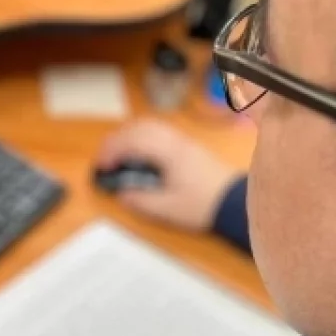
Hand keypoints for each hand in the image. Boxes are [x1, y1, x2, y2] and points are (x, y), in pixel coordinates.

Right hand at [97, 119, 241, 231]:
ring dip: (128, 136)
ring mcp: (182, 140)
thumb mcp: (169, 209)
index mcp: (169, 153)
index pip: (133, 141)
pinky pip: (159, 131)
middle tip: (103, 159)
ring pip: (149, 126)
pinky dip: (142, 137)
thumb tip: (121, 193)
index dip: (112, 151)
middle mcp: (174, 140)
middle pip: (139, 128)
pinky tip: (138, 153)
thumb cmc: (201, 205)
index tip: (101, 166)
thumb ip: (142, 200)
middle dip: (116, 141)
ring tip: (117, 154)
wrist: (234, 201)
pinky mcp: (187, 146)